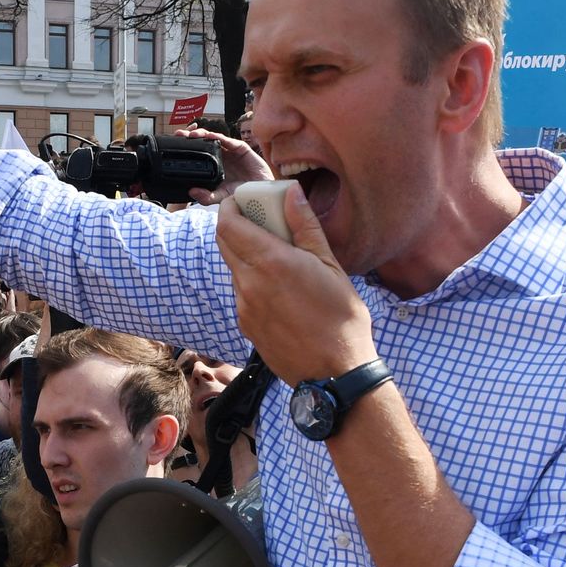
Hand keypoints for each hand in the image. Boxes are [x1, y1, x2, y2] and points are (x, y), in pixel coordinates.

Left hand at [173, 128, 272, 205]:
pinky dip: (219, 137)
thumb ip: (207, 197)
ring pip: (212, 138)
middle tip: (179, 135)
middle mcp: (219, 156)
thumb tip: (191, 192)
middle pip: (202, 142)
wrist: (260, 192)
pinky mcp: (240, 147)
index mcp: (212, 165)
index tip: (173, 145)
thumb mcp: (221, 197)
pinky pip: (227, 140)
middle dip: (190, 137)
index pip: (196, 153)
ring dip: (202, 134)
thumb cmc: (241, 193)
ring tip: (192, 135)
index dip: (186, 148)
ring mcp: (229, 151)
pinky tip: (210, 137)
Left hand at [215, 183, 374, 384]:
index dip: (230, 207)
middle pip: (224, 244)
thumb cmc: (341, 318)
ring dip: (247, 256)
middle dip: (236, 226)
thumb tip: (291, 193)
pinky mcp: (246, 326)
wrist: (335, 373)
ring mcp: (244, 307)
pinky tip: (281, 289)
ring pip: (235, 270)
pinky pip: (242, 294)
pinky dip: (253, 281)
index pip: (229, 224)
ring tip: (279, 258)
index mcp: (269, 262)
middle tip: (261, 221)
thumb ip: (305, 226)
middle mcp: (248, 283)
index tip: (243, 200)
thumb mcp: (330, 265)